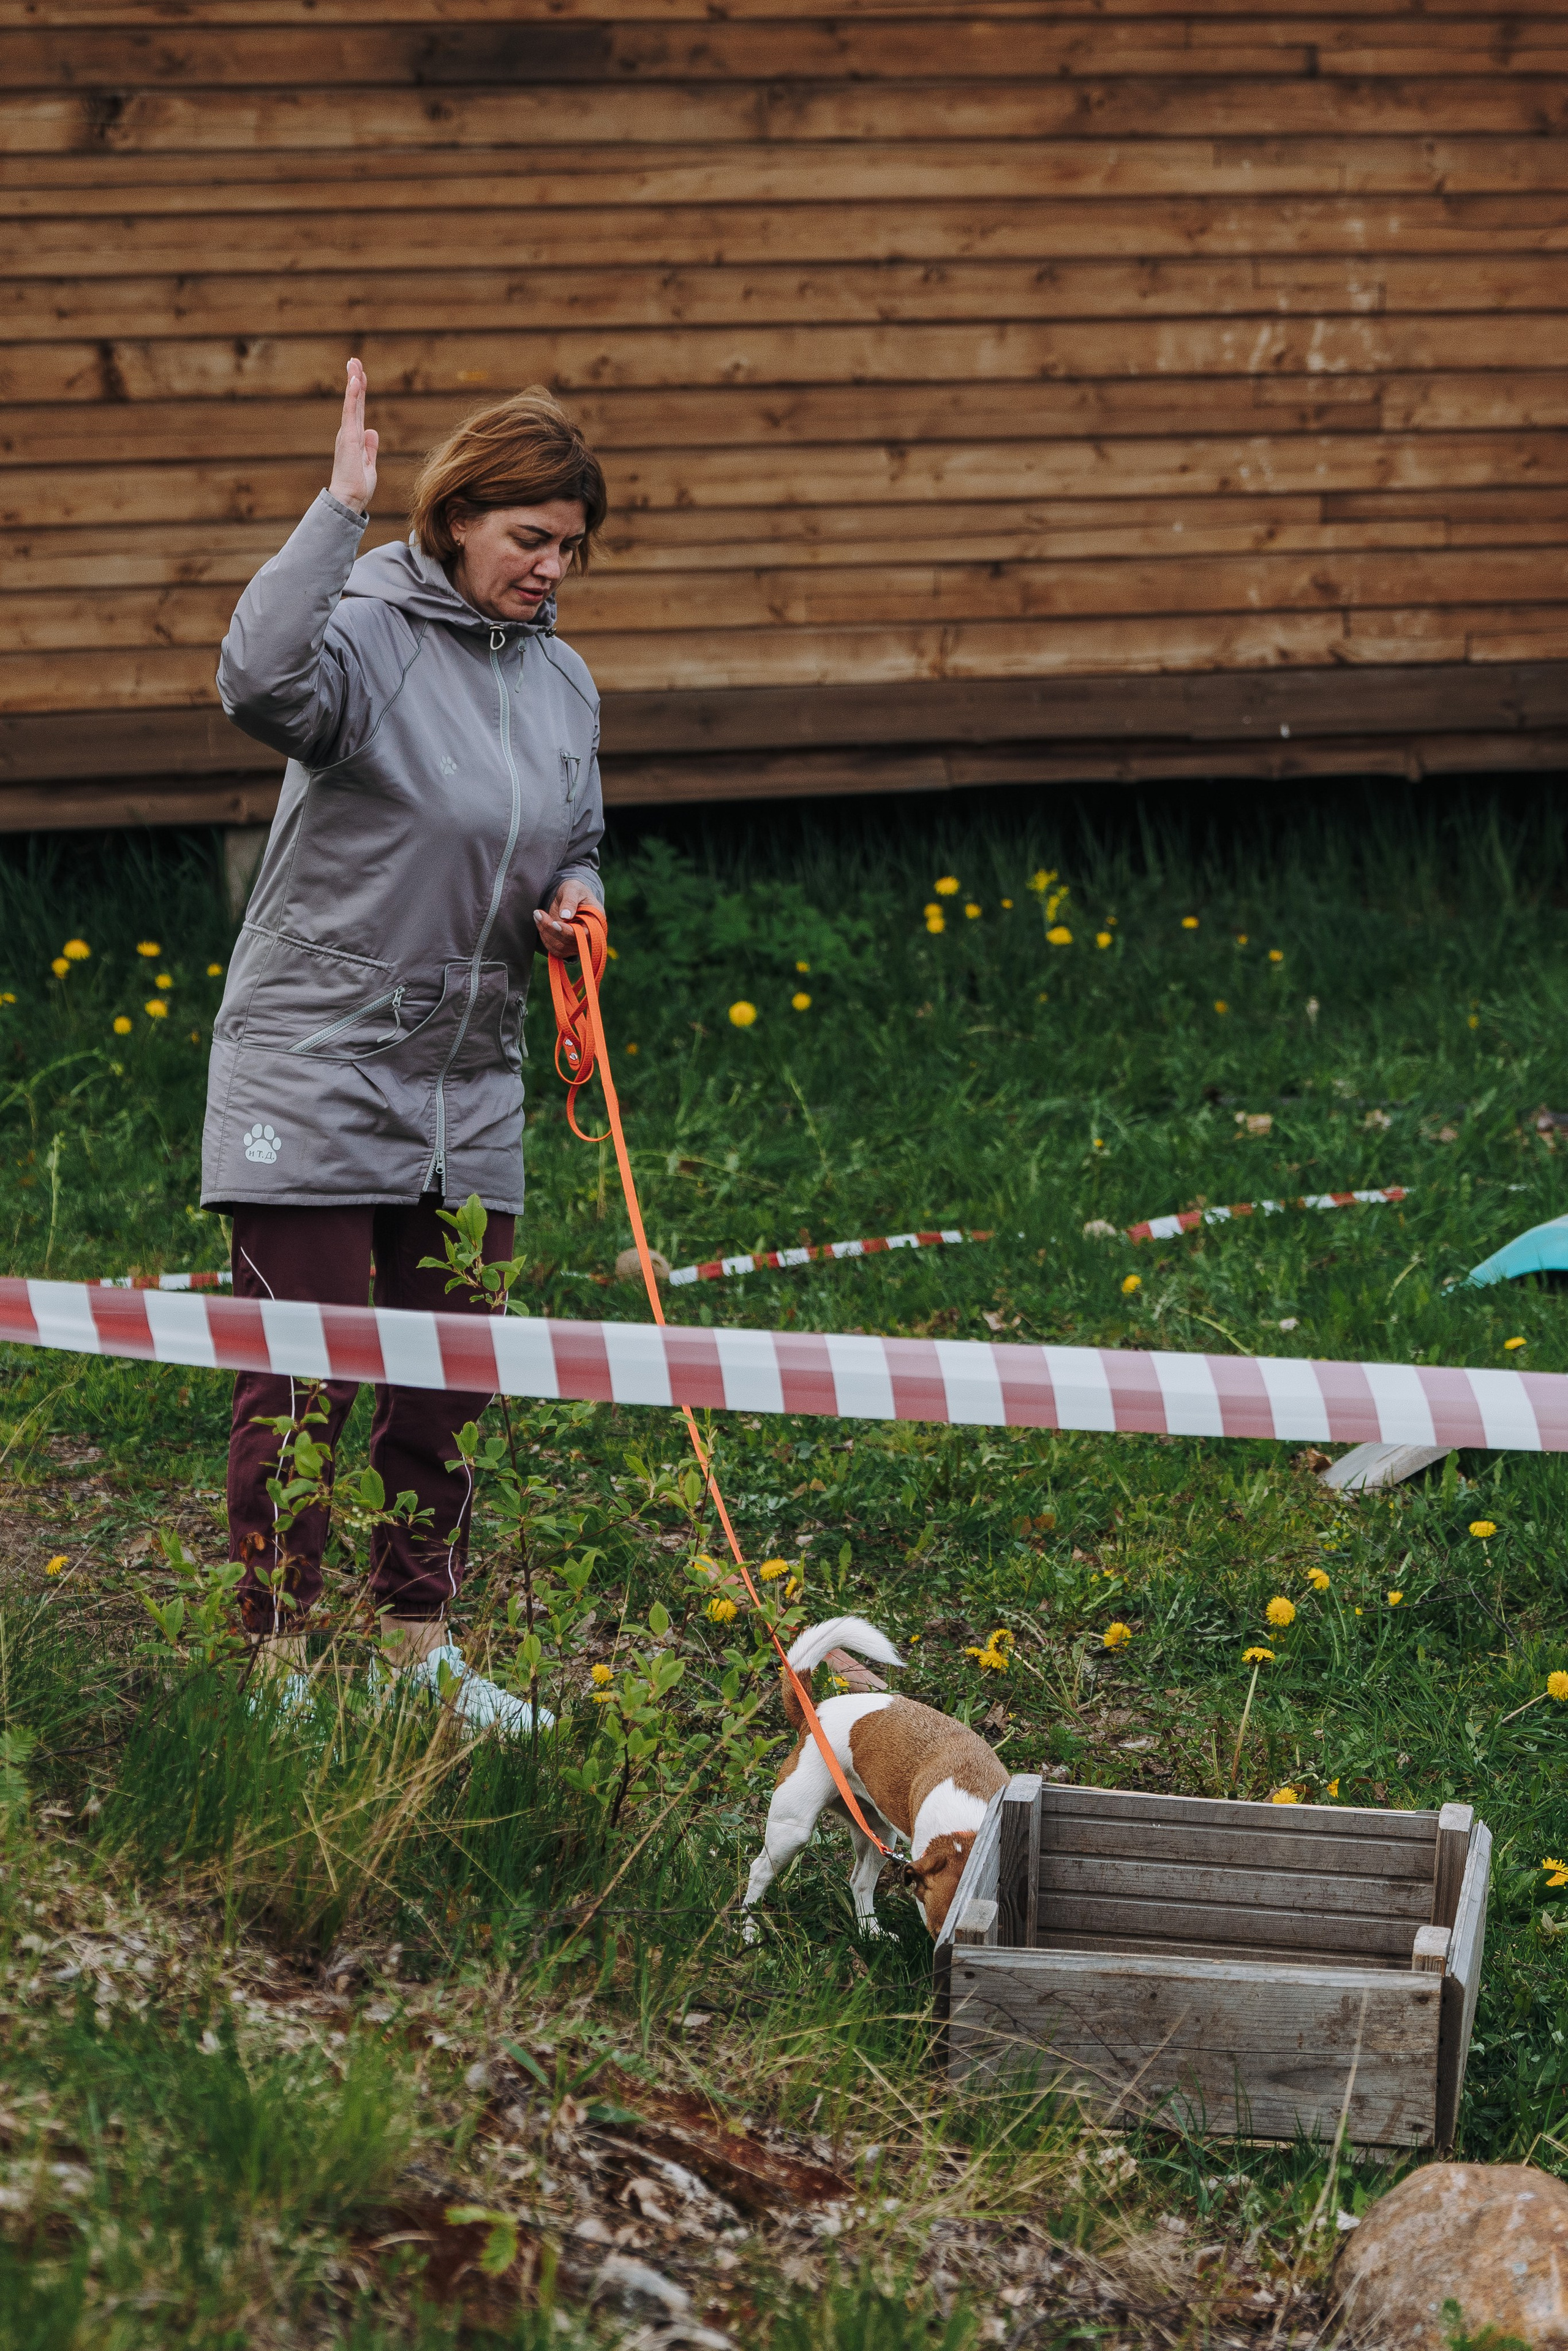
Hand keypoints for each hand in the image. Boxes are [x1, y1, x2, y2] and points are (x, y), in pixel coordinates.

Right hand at [328, 358, 377, 513]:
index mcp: (355, 438)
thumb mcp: (369, 464)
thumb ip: (370, 448)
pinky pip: (351, 413)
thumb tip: (372, 431)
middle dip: (355, 380)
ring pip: (352, 403)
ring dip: (353, 382)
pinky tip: (355, 382)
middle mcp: (349, 433)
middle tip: (354, 360)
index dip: (360, 392)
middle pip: (354, 402)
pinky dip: (353, 396)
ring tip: (354, 363)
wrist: (349, 500)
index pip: (359, 410)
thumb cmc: (357, 487)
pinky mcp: (349, 438)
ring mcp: (348, 434)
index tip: (360, 375)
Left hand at [534, 882, 594, 958]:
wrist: (571, 896)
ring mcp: (579, 943)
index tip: (554, 922)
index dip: (568, 931)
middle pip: (569, 942)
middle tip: (538, 913)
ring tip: (537, 915)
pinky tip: (540, 923)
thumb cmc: (575, 891)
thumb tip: (565, 916)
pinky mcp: (568, 946)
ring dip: (545, 933)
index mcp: (596, 922)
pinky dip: (544, 938)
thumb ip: (570, 901)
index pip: (583, 934)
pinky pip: (554, 949)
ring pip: (560, 947)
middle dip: (551, 929)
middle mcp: (589, 937)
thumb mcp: (572, 889)